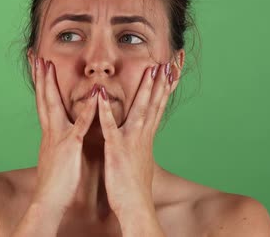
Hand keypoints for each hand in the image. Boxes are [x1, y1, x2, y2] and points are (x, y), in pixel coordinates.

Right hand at [30, 56, 98, 216]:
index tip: (38, 66)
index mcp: (50, 132)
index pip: (44, 102)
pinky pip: (79, 126)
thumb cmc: (57, 182)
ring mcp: (59, 137)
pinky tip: (94, 96)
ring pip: (53, 105)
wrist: (48, 202)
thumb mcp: (58, 156)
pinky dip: (87, 110)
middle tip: (35, 56)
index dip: (41, 84)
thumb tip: (64, 132)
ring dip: (50, 84)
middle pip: (43, 98)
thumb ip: (61, 141)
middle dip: (39, 76)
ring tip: (48, 64)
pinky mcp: (69, 147)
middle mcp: (51, 131)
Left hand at [97, 62, 174, 217]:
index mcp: (145, 136)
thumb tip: (142, 134)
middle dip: (160, 83)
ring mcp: (131, 141)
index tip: (169, 72)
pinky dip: (105, 111)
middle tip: (167, 63)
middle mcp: (142, 135)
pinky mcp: (116, 150)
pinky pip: (110, 127)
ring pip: (140, 110)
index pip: (157, 107)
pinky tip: (101, 96)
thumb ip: (139, 142)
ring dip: (145, 90)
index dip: (163, 89)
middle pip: (154, 104)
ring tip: (150, 70)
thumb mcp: (139, 158)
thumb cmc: (134, 185)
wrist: (135, 206)